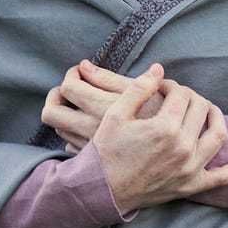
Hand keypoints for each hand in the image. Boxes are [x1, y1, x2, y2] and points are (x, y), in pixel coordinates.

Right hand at [39, 59, 227, 212]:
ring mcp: (190, 169)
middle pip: (201, 109)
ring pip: (219, 135)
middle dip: (191, 97)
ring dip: (217, 117)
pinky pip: (225, 176)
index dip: (172, 86)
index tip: (161, 88)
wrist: (101, 189)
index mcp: (164, 128)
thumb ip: (139, 88)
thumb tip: (160, 70)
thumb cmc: (106, 150)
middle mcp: (183, 148)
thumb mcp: (116, 114)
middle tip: (177, 98)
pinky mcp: (192, 185)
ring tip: (208, 110)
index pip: (182, 94)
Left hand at [40, 59, 163, 153]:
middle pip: (52, 111)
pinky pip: (70, 145)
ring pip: (60, 129)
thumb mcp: (143, 94)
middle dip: (58, 95)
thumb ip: (112, 80)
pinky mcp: (94, 161)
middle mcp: (90, 131)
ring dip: (66, 113)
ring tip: (82, 105)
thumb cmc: (165, 121)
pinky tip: (90, 127)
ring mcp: (89, 148)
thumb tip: (85, 66)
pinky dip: (74, 133)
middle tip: (74, 87)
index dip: (73, 73)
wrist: (175, 161)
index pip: (69, 87)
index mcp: (103, 110)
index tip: (83, 70)